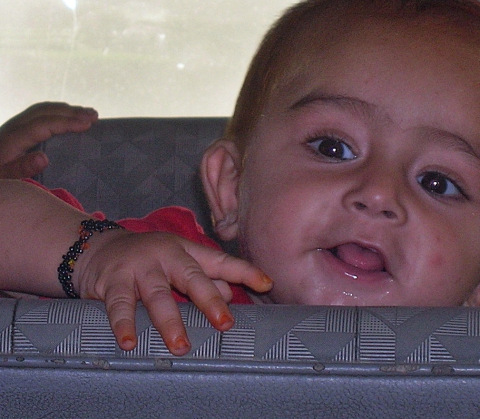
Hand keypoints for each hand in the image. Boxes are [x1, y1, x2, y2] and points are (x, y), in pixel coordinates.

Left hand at [0, 102, 97, 178]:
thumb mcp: (4, 181)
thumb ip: (21, 170)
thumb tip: (44, 158)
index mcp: (11, 140)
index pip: (44, 124)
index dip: (67, 122)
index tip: (89, 124)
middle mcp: (12, 128)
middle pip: (44, 112)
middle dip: (71, 112)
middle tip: (95, 116)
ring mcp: (12, 127)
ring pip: (42, 110)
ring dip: (66, 109)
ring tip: (89, 113)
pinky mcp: (13, 130)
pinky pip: (38, 114)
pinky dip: (57, 111)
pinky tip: (68, 116)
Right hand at [73, 229, 272, 355]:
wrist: (98, 248)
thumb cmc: (148, 259)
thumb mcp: (179, 262)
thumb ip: (205, 277)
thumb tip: (232, 294)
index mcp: (187, 251)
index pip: (220, 261)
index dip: (244, 271)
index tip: (267, 283)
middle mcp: (166, 256)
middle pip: (192, 277)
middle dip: (209, 300)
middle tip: (225, 324)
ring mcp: (139, 267)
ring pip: (157, 294)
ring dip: (169, 321)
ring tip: (180, 345)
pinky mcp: (112, 281)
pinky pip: (119, 305)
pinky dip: (123, 324)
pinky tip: (130, 342)